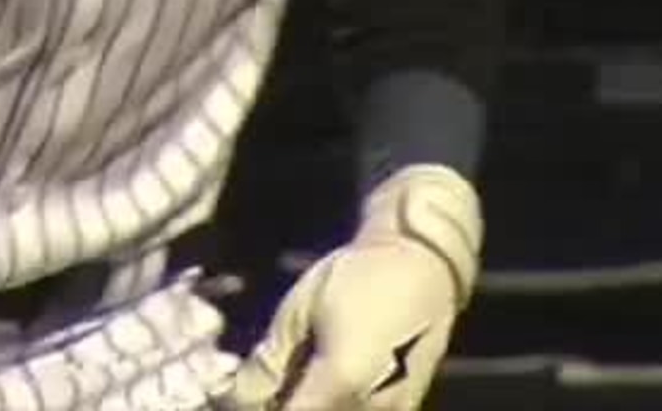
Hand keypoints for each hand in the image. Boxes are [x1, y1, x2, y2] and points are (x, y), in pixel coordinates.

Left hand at [217, 166, 479, 410]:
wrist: (424, 264)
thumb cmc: (358, 276)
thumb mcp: (299, 312)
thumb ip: (268, 363)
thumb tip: (237, 399)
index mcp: (339, 383)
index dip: (258, 409)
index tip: (239, 399)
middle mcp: (370, 408)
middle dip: (284, 405)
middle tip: (268, 384)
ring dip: (311, 402)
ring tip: (298, 376)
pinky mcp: (406, 407)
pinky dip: (339, 403)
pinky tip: (323, 381)